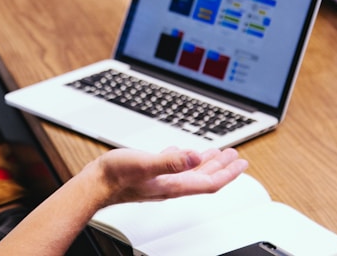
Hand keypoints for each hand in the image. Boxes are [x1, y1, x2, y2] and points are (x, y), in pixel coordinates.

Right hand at [92, 147, 248, 206]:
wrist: (95, 184)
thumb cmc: (117, 177)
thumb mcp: (146, 164)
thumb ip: (171, 161)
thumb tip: (195, 155)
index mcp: (174, 184)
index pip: (209, 182)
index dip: (228, 173)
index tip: (241, 163)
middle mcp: (171, 184)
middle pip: (204, 177)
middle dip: (222, 166)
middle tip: (235, 156)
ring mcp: (161, 180)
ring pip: (190, 172)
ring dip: (206, 162)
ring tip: (217, 153)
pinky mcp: (150, 174)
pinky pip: (174, 166)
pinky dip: (184, 159)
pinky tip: (182, 152)